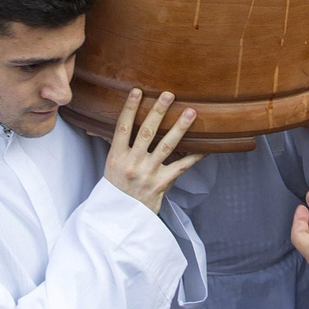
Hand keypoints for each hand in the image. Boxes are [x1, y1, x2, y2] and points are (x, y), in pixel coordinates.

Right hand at [104, 89, 204, 213]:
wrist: (122, 217)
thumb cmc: (117, 188)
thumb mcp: (111, 166)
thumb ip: (116, 145)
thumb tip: (102, 126)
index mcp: (117, 157)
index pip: (123, 128)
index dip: (129, 109)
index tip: (137, 91)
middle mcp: (132, 163)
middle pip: (147, 133)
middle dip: (158, 112)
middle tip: (169, 95)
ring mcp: (148, 173)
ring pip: (166, 146)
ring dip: (180, 128)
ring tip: (191, 112)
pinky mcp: (162, 182)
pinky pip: (181, 166)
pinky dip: (195, 156)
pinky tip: (206, 146)